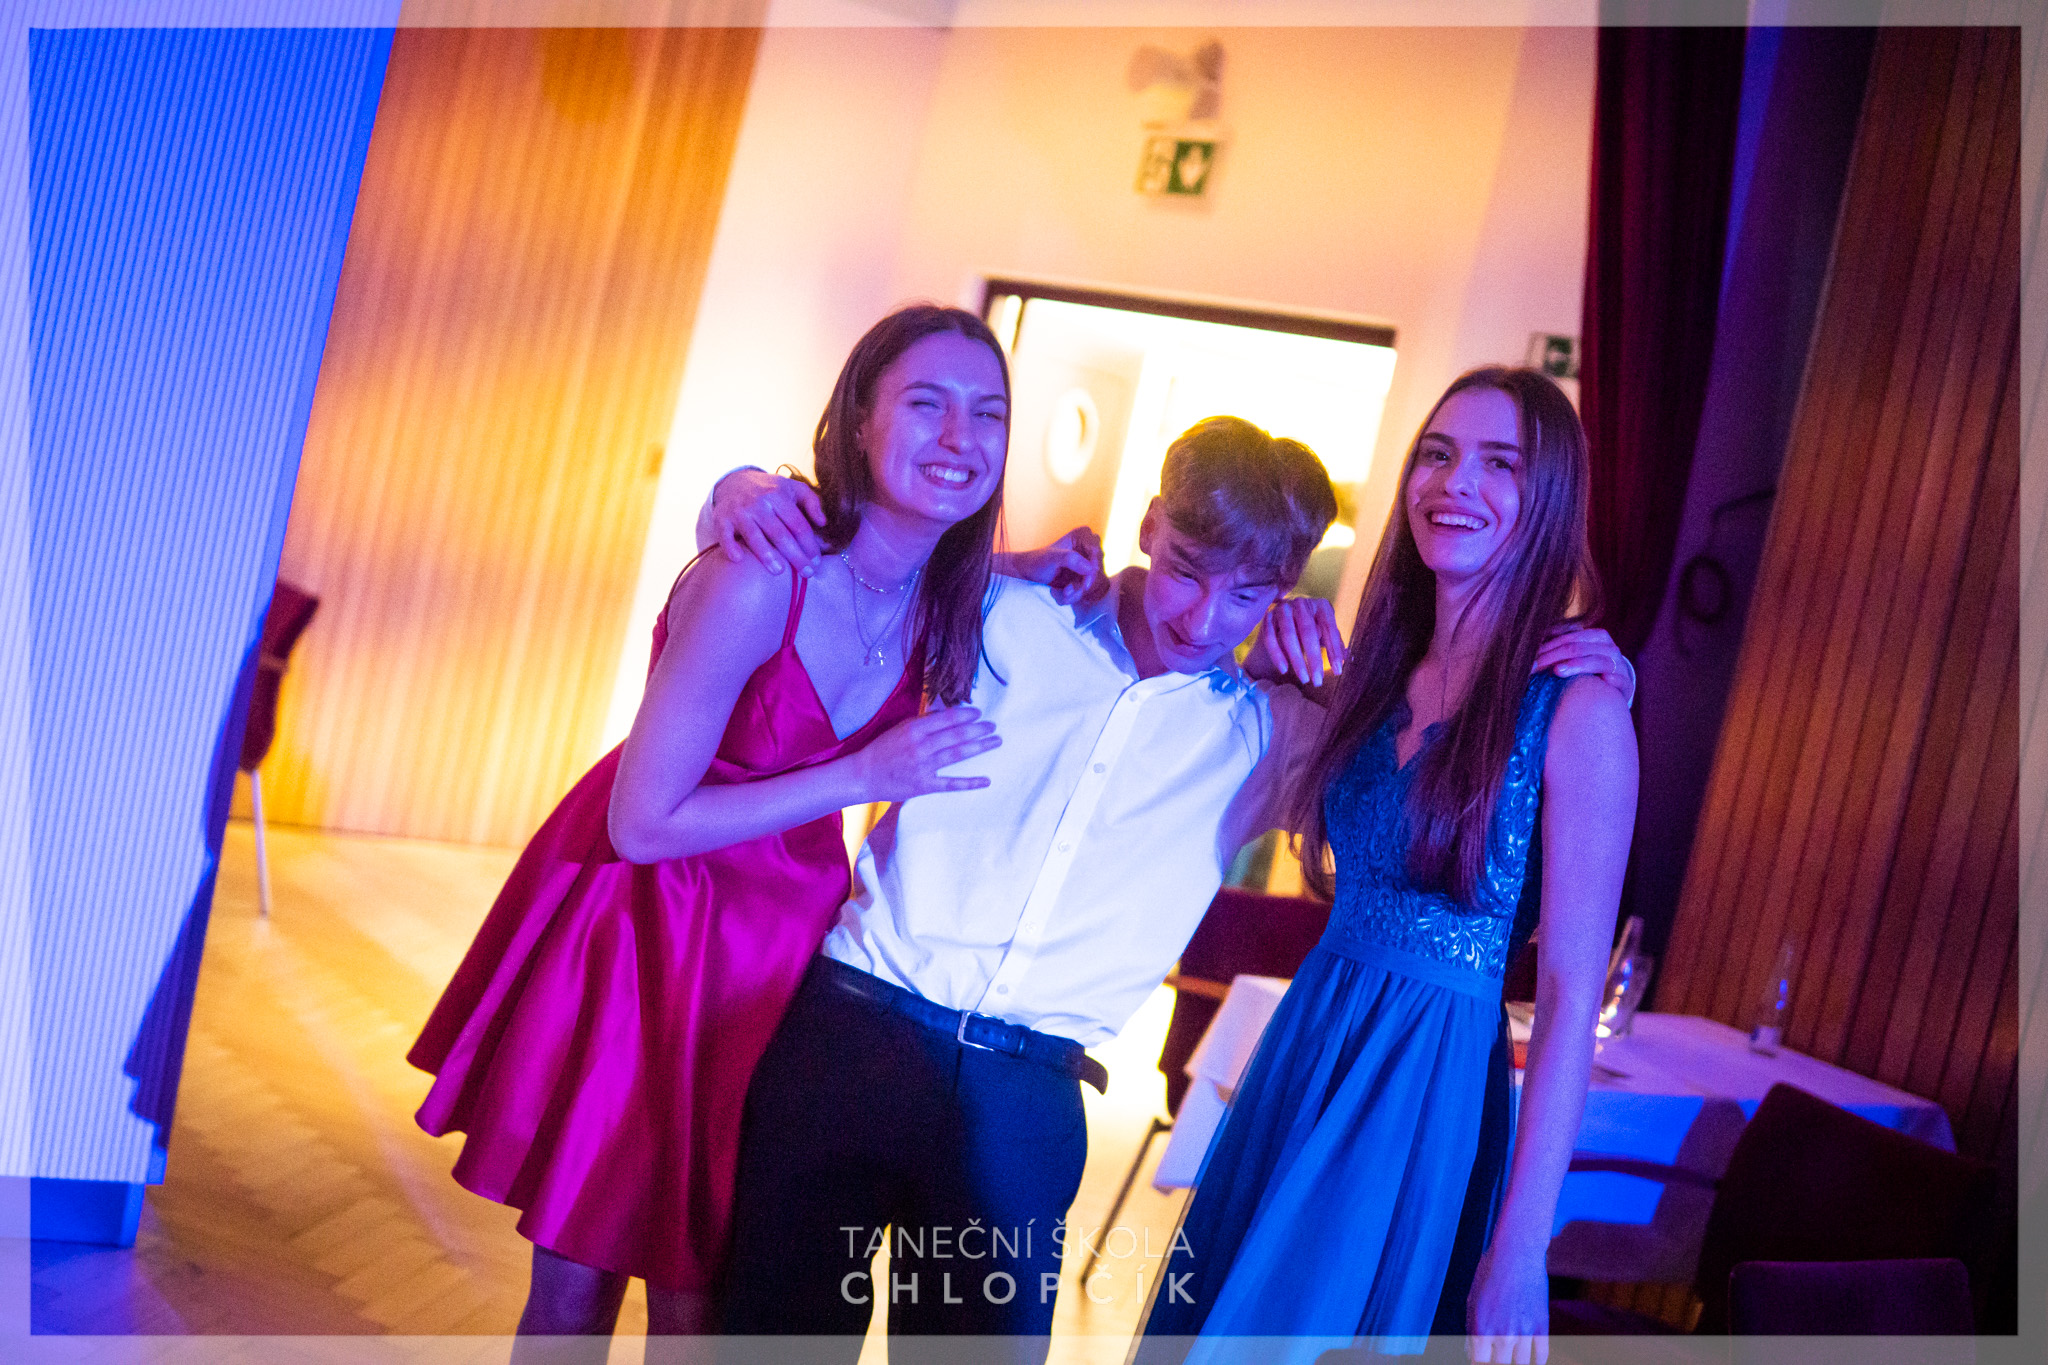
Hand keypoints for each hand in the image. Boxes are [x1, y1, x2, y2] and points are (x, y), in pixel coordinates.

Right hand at [709, 468, 824, 576]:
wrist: (734, 480)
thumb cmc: (769, 490)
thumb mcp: (792, 488)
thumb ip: (811, 502)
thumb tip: (823, 523)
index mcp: (778, 495)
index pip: (798, 524)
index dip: (809, 544)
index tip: (816, 562)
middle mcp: (758, 502)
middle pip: (780, 534)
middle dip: (795, 555)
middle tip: (807, 573)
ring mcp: (739, 511)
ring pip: (754, 536)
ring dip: (767, 555)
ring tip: (779, 572)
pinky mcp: (721, 518)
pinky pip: (724, 535)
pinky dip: (730, 546)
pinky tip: (739, 560)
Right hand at [852, 707, 999, 802]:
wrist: (863, 776)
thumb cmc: (881, 750)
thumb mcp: (899, 728)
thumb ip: (922, 722)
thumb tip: (945, 716)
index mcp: (914, 729)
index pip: (946, 719)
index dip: (966, 715)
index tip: (979, 713)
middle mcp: (921, 746)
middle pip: (956, 735)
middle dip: (978, 729)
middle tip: (994, 726)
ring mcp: (924, 766)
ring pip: (958, 754)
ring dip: (979, 747)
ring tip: (996, 741)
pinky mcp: (925, 785)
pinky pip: (951, 784)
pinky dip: (970, 782)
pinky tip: (986, 780)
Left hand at [1000, 527, 1106, 604]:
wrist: (1027, 574)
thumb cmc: (1037, 561)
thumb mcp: (1052, 558)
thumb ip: (1071, 559)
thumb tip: (1091, 569)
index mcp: (1081, 536)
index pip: (1097, 551)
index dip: (1094, 568)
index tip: (1086, 582)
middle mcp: (1087, 548)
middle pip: (1098, 568)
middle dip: (1084, 583)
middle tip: (1070, 590)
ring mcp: (1086, 563)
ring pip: (1094, 581)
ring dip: (1079, 591)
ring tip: (1064, 593)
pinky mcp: (1083, 576)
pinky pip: (1088, 588)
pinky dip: (1077, 594)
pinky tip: (1065, 595)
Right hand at [1247, 596, 1346, 685]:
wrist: (1283, 624)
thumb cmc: (1311, 632)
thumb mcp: (1325, 636)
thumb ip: (1335, 645)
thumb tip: (1349, 659)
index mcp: (1321, 605)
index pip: (1329, 628)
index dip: (1334, 650)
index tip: (1338, 671)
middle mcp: (1302, 603)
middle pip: (1308, 631)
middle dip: (1314, 658)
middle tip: (1318, 680)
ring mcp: (1283, 608)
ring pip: (1288, 635)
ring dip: (1297, 659)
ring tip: (1304, 679)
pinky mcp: (1267, 617)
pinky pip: (1270, 638)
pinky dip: (1277, 655)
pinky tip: (1284, 670)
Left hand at [1466, 1244, 1548, 1363]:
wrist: (1517, 1254)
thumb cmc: (1490, 1273)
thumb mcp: (1472, 1300)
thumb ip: (1471, 1329)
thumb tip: (1472, 1351)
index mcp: (1481, 1329)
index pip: (1479, 1362)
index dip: (1479, 1361)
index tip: (1482, 1357)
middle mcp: (1503, 1335)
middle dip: (1497, 1361)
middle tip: (1497, 1353)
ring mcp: (1524, 1332)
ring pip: (1521, 1364)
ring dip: (1515, 1361)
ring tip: (1512, 1354)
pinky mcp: (1542, 1326)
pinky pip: (1541, 1355)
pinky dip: (1536, 1361)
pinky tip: (1532, 1358)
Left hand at [1533, 623, 1634, 706]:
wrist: (1617, 687)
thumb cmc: (1590, 670)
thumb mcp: (1577, 655)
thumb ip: (1559, 647)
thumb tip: (1532, 641)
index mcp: (1597, 637)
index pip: (1569, 639)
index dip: (1547, 647)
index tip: (1530, 659)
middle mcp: (1610, 648)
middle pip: (1578, 648)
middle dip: (1553, 657)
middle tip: (1535, 668)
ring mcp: (1619, 665)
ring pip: (1598, 661)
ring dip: (1577, 665)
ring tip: (1558, 671)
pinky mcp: (1626, 684)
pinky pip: (1621, 681)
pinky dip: (1612, 679)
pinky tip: (1603, 680)